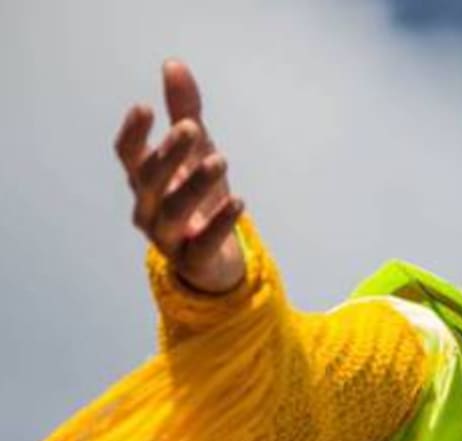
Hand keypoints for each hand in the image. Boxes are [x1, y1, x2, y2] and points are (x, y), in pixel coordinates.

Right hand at [115, 59, 245, 293]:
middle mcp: (149, 208)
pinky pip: (205, 242)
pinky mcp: (193, 260)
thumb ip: (185, 111)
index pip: (127, 155)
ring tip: (220, 159)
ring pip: (174, 210)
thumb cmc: (199, 197)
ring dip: (196, 183)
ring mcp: (168, 237)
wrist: (215, 260)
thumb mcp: (197, 152)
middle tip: (192, 128)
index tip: (145, 108)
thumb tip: (173, 63)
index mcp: (145, 181)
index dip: (133, 134)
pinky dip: (220, 222)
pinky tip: (239, 202)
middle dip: (169, 154)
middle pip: (150, 180)